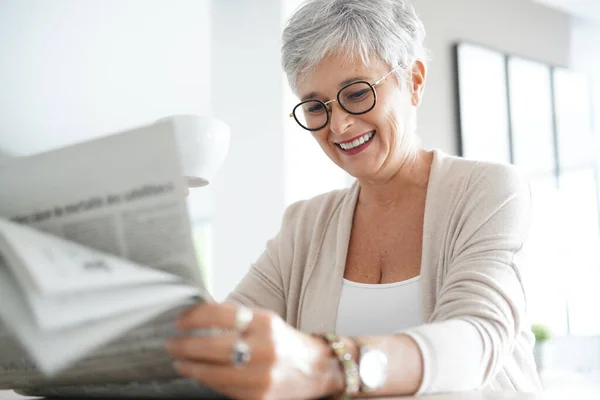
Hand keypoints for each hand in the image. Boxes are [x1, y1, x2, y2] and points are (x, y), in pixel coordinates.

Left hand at [166, 302, 342, 399]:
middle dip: (185, 346)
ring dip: (190, 367)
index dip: (194, 317)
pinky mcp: (258, 398)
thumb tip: (195, 317)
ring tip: (179, 361)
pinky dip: (207, 382)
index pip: (220, 314)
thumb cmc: (283, 341)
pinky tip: (199, 375)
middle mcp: (265, 349)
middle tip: (171, 344)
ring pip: (214, 373)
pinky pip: (224, 390)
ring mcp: (262, 377)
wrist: (316, 370)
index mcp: (265, 323)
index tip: (179, 321)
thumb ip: (235, 319)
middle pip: (212, 347)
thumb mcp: (265, 321)